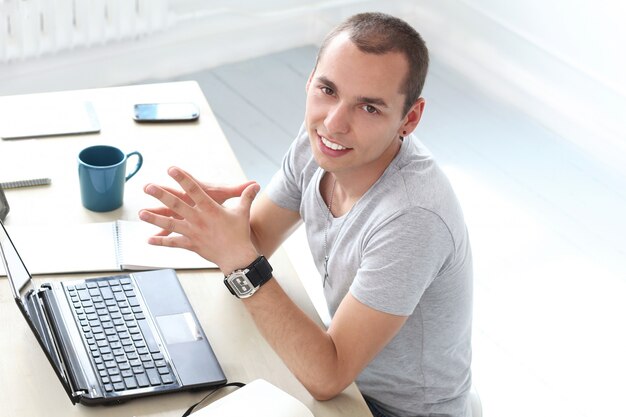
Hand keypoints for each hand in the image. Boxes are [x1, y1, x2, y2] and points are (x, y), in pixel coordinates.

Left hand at [138, 166, 259, 272]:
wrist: (237, 257)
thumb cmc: (240, 233)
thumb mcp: (242, 212)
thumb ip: (246, 196)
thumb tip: (256, 184)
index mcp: (210, 209)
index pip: (194, 190)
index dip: (182, 178)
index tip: (171, 169)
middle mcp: (198, 220)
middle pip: (176, 205)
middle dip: (161, 195)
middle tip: (148, 187)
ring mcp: (192, 233)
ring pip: (170, 224)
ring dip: (154, 218)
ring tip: (141, 213)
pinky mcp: (190, 244)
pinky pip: (173, 242)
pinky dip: (161, 241)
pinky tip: (149, 239)